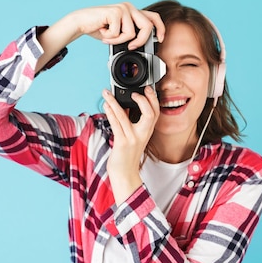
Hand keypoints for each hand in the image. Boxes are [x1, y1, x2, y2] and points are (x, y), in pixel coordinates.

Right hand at [69, 2, 164, 48]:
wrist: (81, 22)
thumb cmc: (99, 28)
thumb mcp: (119, 33)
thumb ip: (131, 35)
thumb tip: (142, 47)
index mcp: (133, 11)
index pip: (153, 17)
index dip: (160, 28)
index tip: (160, 39)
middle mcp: (130, 7)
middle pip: (147, 26)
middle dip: (140, 41)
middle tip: (130, 47)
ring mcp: (123, 9)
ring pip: (132, 33)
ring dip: (118, 40)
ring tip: (108, 37)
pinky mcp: (115, 12)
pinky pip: (119, 33)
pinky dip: (110, 38)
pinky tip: (103, 32)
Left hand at [102, 85, 160, 205]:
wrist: (124, 173)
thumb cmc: (126, 155)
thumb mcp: (133, 137)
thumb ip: (130, 122)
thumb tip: (122, 106)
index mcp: (146, 131)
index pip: (156, 112)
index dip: (153, 99)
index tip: (147, 89)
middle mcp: (142, 134)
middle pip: (150, 113)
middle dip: (143, 100)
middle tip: (133, 91)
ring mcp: (132, 139)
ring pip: (124, 116)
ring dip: (114, 102)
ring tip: (106, 93)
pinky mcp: (122, 143)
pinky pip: (115, 124)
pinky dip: (110, 112)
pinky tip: (106, 106)